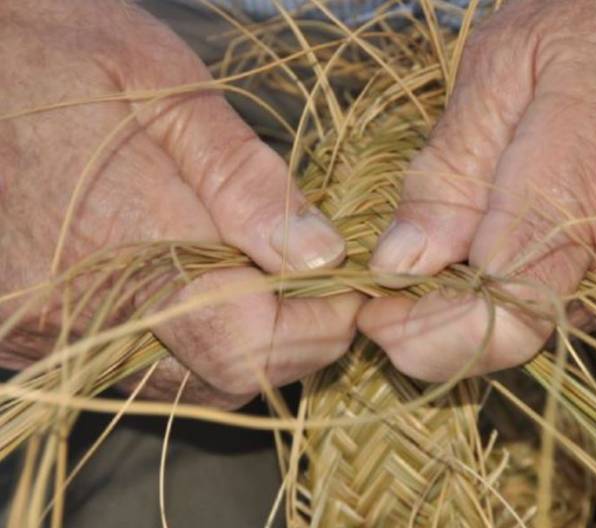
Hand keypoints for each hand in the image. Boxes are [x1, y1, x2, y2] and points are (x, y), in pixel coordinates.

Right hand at [0, 1, 360, 406]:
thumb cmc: (69, 53)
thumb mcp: (171, 90)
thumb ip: (247, 181)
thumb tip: (320, 257)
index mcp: (121, 235)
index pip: (250, 344)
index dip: (319, 328)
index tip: (348, 286)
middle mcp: (75, 305)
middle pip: (223, 376)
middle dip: (291, 339)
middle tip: (312, 279)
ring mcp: (42, 328)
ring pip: (182, 383)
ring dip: (240, 346)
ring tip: (258, 275)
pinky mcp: (24, 331)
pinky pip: (134, 369)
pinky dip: (185, 343)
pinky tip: (196, 285)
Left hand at [359, 0, 595, 380]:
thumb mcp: (502, 68)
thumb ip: (447, 175)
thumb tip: (398, 265)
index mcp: (586, 184)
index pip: (500, 313)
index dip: (423, 332)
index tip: (376, 313)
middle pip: (516, 330)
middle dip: (446, 315)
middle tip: (411, 272)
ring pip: (547, 324)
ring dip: (494, 297)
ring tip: (478, 229)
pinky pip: (583, 307)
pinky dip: (541, 286)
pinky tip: (529, 232)